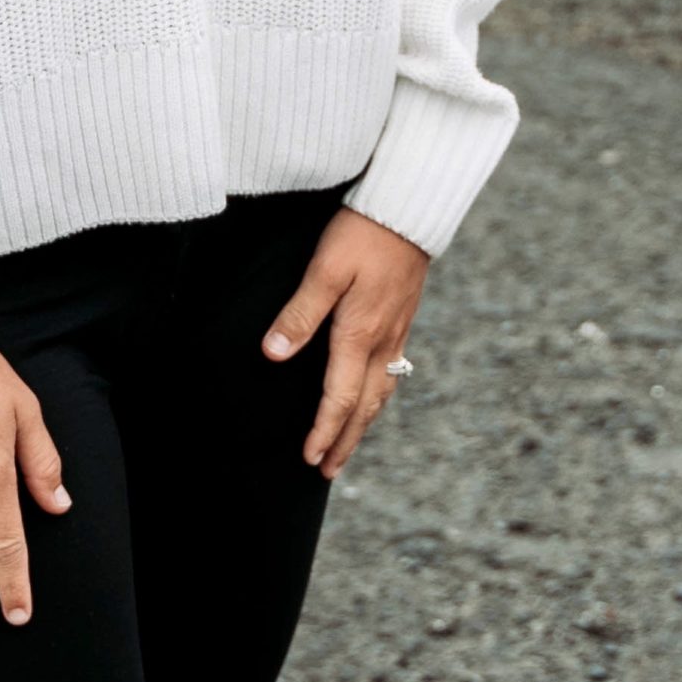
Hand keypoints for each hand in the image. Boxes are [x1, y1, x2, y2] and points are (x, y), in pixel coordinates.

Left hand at [261, 205, 429, 478]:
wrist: (408, 210)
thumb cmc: (361, 235)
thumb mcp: (324, 270)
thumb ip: (299, 314)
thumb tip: (273, 355)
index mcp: (359, 334)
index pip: (340, 397)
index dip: (324, 430)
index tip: (309, 458)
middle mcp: (382, 341)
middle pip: (364, 406)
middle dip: (345, 441)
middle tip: (327, 471)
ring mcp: (397, 331)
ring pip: (381, 392)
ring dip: (363, 423)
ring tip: (349, 445)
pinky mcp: (403, 318)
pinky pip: (392, 372)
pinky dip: (379, 397)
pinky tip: (374, 396)